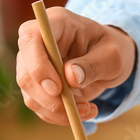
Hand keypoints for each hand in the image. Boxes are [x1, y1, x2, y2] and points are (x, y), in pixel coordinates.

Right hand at [16, 7, 135, 124]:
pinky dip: (60, 116)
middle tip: (79, 108)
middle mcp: (37, 42)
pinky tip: (83, 111)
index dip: (37, 65)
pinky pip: (39, 107)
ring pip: (31, 95)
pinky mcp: (37, 85)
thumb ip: (92, 65)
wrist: (110, 59)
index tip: (57, 89)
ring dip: (59, 111)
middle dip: (50, 98)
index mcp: (56, 23)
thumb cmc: (112, 49)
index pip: (31, 38)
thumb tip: (70, 77)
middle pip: (26, 73)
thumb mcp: (112, 56)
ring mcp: (33, 65)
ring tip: (89, 109)